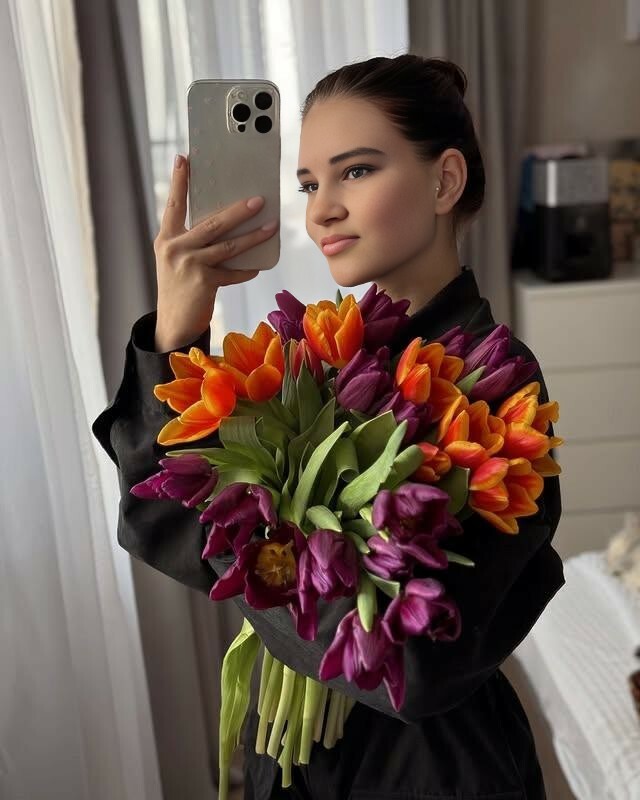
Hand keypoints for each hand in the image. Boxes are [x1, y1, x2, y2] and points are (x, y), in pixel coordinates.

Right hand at [153, 153, 278, 351]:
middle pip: (212, 222)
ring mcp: (189, 265)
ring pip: (228, 245)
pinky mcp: (204, 282)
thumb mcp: (178, 260)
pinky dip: (247, 269)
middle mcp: (175, 248)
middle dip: (238, 210)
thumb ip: (193, 241)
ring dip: (253, 236)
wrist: (172, 323)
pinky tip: (258, 266)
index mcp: (166, 238)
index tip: (185, 157)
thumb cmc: (179, 287)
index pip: (174, 204)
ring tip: (271, 226)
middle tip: (259, 199)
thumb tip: (226, 222)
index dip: (180, 181)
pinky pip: (232, 272)